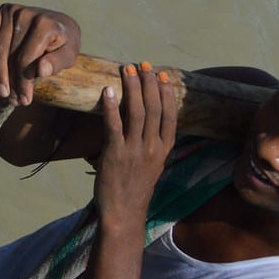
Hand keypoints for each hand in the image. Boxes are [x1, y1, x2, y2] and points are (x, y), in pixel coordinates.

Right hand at [0, 3, 80, 104]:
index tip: (25, 99)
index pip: (27, 58)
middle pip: (12, 54)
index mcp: (45, 24)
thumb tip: (41, 70)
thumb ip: (57, 62)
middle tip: (13, 99)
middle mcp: (27, 14)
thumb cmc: (63, 43)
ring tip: (3, 91)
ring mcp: (13, 11)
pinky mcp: (3, 11)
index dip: (24, 81)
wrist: (59, 24)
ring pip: (0, 46)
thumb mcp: (69, 55)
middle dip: (11, 80)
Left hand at [94, 62, 178, 221]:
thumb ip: (152, 144)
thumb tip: (146, 120)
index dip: (166, 93)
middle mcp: (152, 148)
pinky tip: (108, 90)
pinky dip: (111, 107)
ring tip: (128, 69)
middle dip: (149, 83)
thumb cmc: (135, 188)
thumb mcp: (152, 164)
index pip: (170, 115)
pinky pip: (114, 126)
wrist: (124, 214)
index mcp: (164, 150)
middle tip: (143, 65)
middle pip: (154, 108)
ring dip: (132, 88)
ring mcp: (134, 151)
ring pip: (136, 112)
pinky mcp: (115, 155)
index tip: (162, 74)